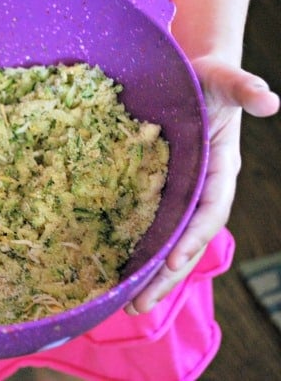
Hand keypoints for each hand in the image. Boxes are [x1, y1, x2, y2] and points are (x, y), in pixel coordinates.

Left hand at [125, 56, 279, 314]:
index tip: (171, 262)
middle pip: (187, 241)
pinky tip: (118, 271)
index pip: (210, 211)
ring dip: (151, 275)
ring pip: (169, 242)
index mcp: (221, 170)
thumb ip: (243, 87)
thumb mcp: (225, 78)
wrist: (191, 77)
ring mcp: (181, 194)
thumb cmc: (208, 79)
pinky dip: (139, 250)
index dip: (193, 237)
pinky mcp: (160, 192)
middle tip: (138, 306)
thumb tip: (270, 100)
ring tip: (128, 305)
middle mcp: (202, 190)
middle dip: (166, 276)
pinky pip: (150, 226)